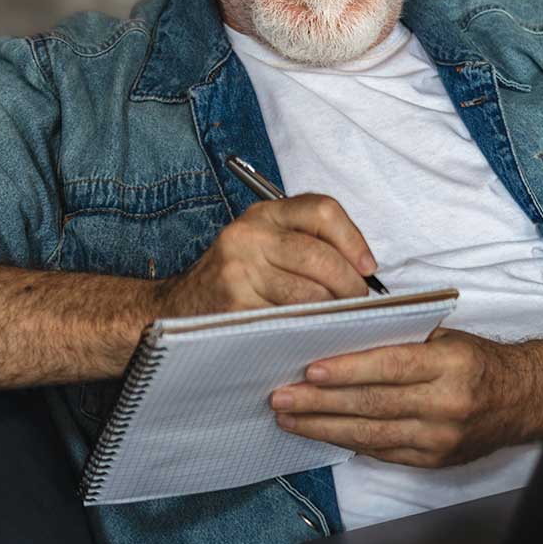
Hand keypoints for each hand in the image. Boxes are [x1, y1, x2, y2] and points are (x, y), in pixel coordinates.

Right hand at [154, 194, 376, 316]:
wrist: (175, 309)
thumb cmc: (233, 280)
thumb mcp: (264, 246)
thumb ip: (306, 244)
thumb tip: (362, 267)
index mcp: (264, 214)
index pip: (322, 210)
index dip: (354, 239)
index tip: (367, 267)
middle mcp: (250, 235)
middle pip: (320, 256)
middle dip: (350, 285)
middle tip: (359, 303)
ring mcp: (240, 270)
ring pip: (309, 293)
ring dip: (333, 311)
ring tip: (338, 319)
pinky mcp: (236, 305)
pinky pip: (289, 319)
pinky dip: (310, 329)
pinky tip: (314, 332)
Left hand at [269, 329, 534, 468]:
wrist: (522, 401)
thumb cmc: (477, 363)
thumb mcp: (447, 339)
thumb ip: (401, 341)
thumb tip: (342, 339)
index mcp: (450, 365)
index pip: (389, 367)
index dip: (347, 371)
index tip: (309, 371)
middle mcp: (446, 404)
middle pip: (372, 404)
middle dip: (320, 403)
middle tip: (281, 398)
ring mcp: (440, 438)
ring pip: (371, 434)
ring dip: (324, 427)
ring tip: (289, 419)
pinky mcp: (434, 460)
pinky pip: (383, 452)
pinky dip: (349, 442)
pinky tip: (322, 433)